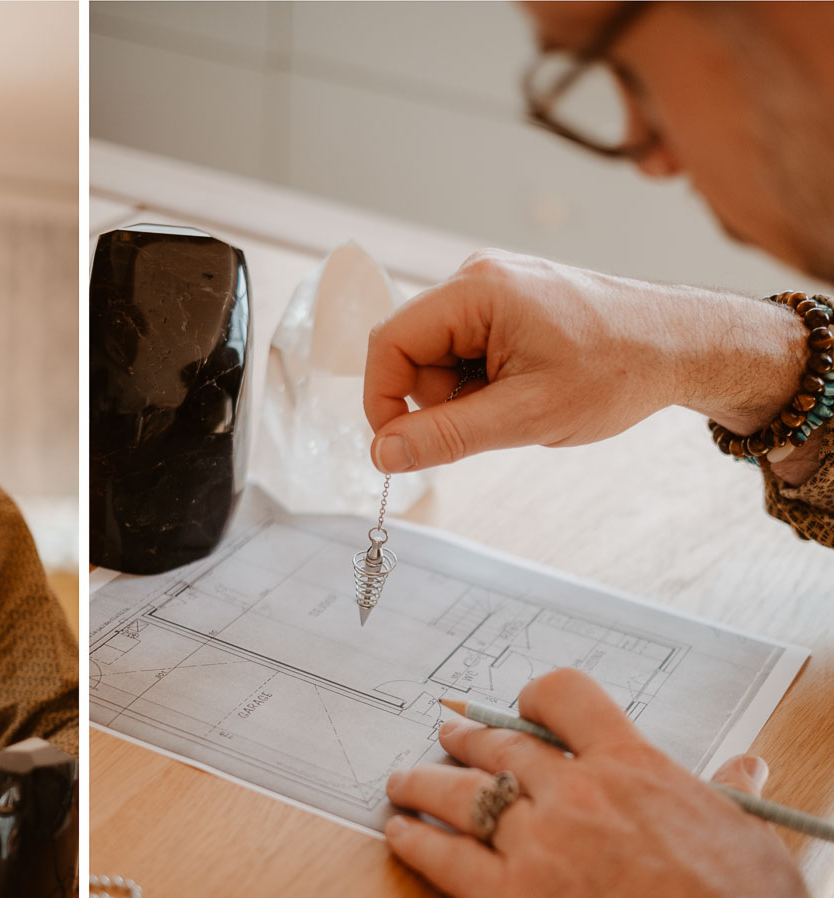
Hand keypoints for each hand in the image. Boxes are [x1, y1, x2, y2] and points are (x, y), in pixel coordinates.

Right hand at [363, 249, 815, 478]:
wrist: (682, 346)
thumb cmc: (617, 371)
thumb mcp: (525, 416)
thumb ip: (445, 436)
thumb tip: (382, 454)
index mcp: (476, 289)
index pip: (388, 344)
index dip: (383, 401)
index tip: (399, 448)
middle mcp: (476, 277)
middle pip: (409, 350)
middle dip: (433, 399)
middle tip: (488, 421)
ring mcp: (491, 287)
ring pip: (436, 355)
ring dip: (460, 393)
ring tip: (517, 401)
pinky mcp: (505, 303)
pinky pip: (463, 350)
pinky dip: (480, 381)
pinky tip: (523, 386)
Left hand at [383, 668, 833, 897]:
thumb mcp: (748, 829)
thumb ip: (730, 789)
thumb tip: (746, 765)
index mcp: (631, 765)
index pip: (564, 698)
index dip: (533, 698)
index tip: (517, 707)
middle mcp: (575, 794)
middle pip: (498, 749)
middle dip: (464, 740)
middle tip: (443, 736)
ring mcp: (538, 846)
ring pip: (460, 797)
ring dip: (421, 783)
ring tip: (400, 781)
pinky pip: (448, 863)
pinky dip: (415, 846)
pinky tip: (398, 836)